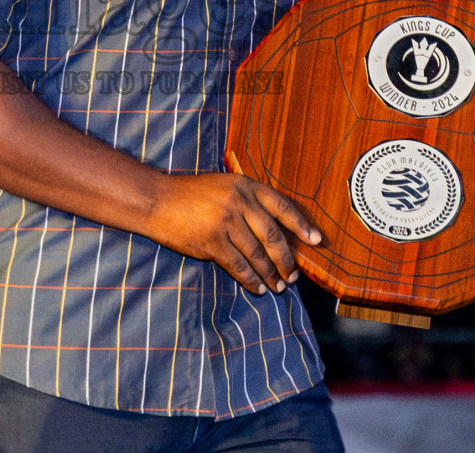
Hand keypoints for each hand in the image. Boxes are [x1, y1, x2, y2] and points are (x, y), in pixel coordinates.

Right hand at [145, 174, 322, 295]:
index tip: (317, 241)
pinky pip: (239, 266)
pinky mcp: (212, 242)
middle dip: (287, 259)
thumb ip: (247, 201)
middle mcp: (239, 202)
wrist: (157, 200)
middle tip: (294, 275)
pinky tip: (257, 287)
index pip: (282, 206)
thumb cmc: (190, 194)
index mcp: (245, 186)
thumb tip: (272, 231)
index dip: (302, 225)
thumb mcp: (224, 186)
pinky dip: (251, 280)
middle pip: (274, 236)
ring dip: (271, 273)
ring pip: (258, 254)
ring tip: (278, 286)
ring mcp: (226, 222)